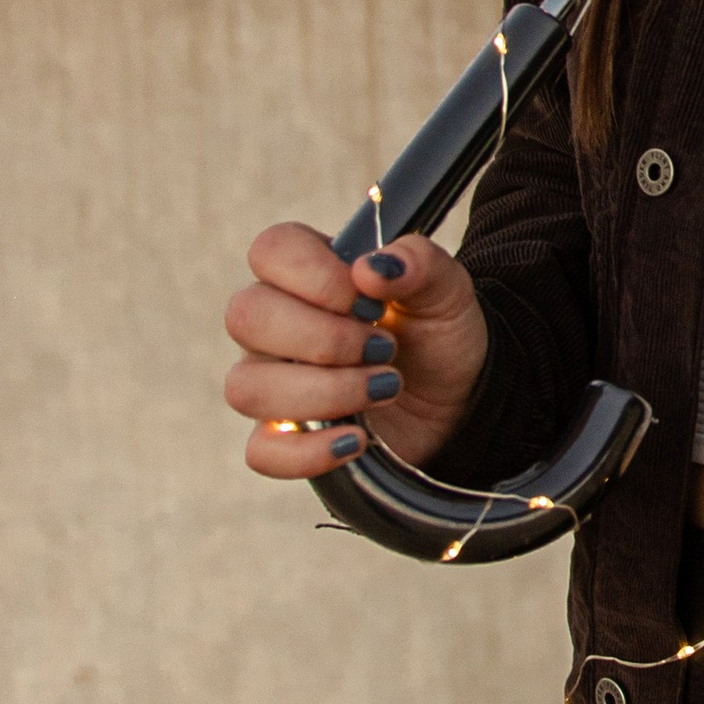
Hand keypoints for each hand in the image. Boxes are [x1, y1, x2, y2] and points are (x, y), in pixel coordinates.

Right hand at [222, 224, 489, 486]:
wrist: (458, 399)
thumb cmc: (437, 334)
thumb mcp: (448, 290)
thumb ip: (419, 263)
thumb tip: (372, 267)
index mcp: (307, 272)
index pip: (269, 251)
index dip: (315, 276)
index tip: (370, 302)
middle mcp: (275, 324)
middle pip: (245, 317)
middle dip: (325, 338)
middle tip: (384, 348)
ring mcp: (271, 382)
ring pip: (246, 387)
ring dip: (325, 392)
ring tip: (385, 388)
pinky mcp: (283, 438)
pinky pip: (260, 452)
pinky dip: (309, 451)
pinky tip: (357, 438)